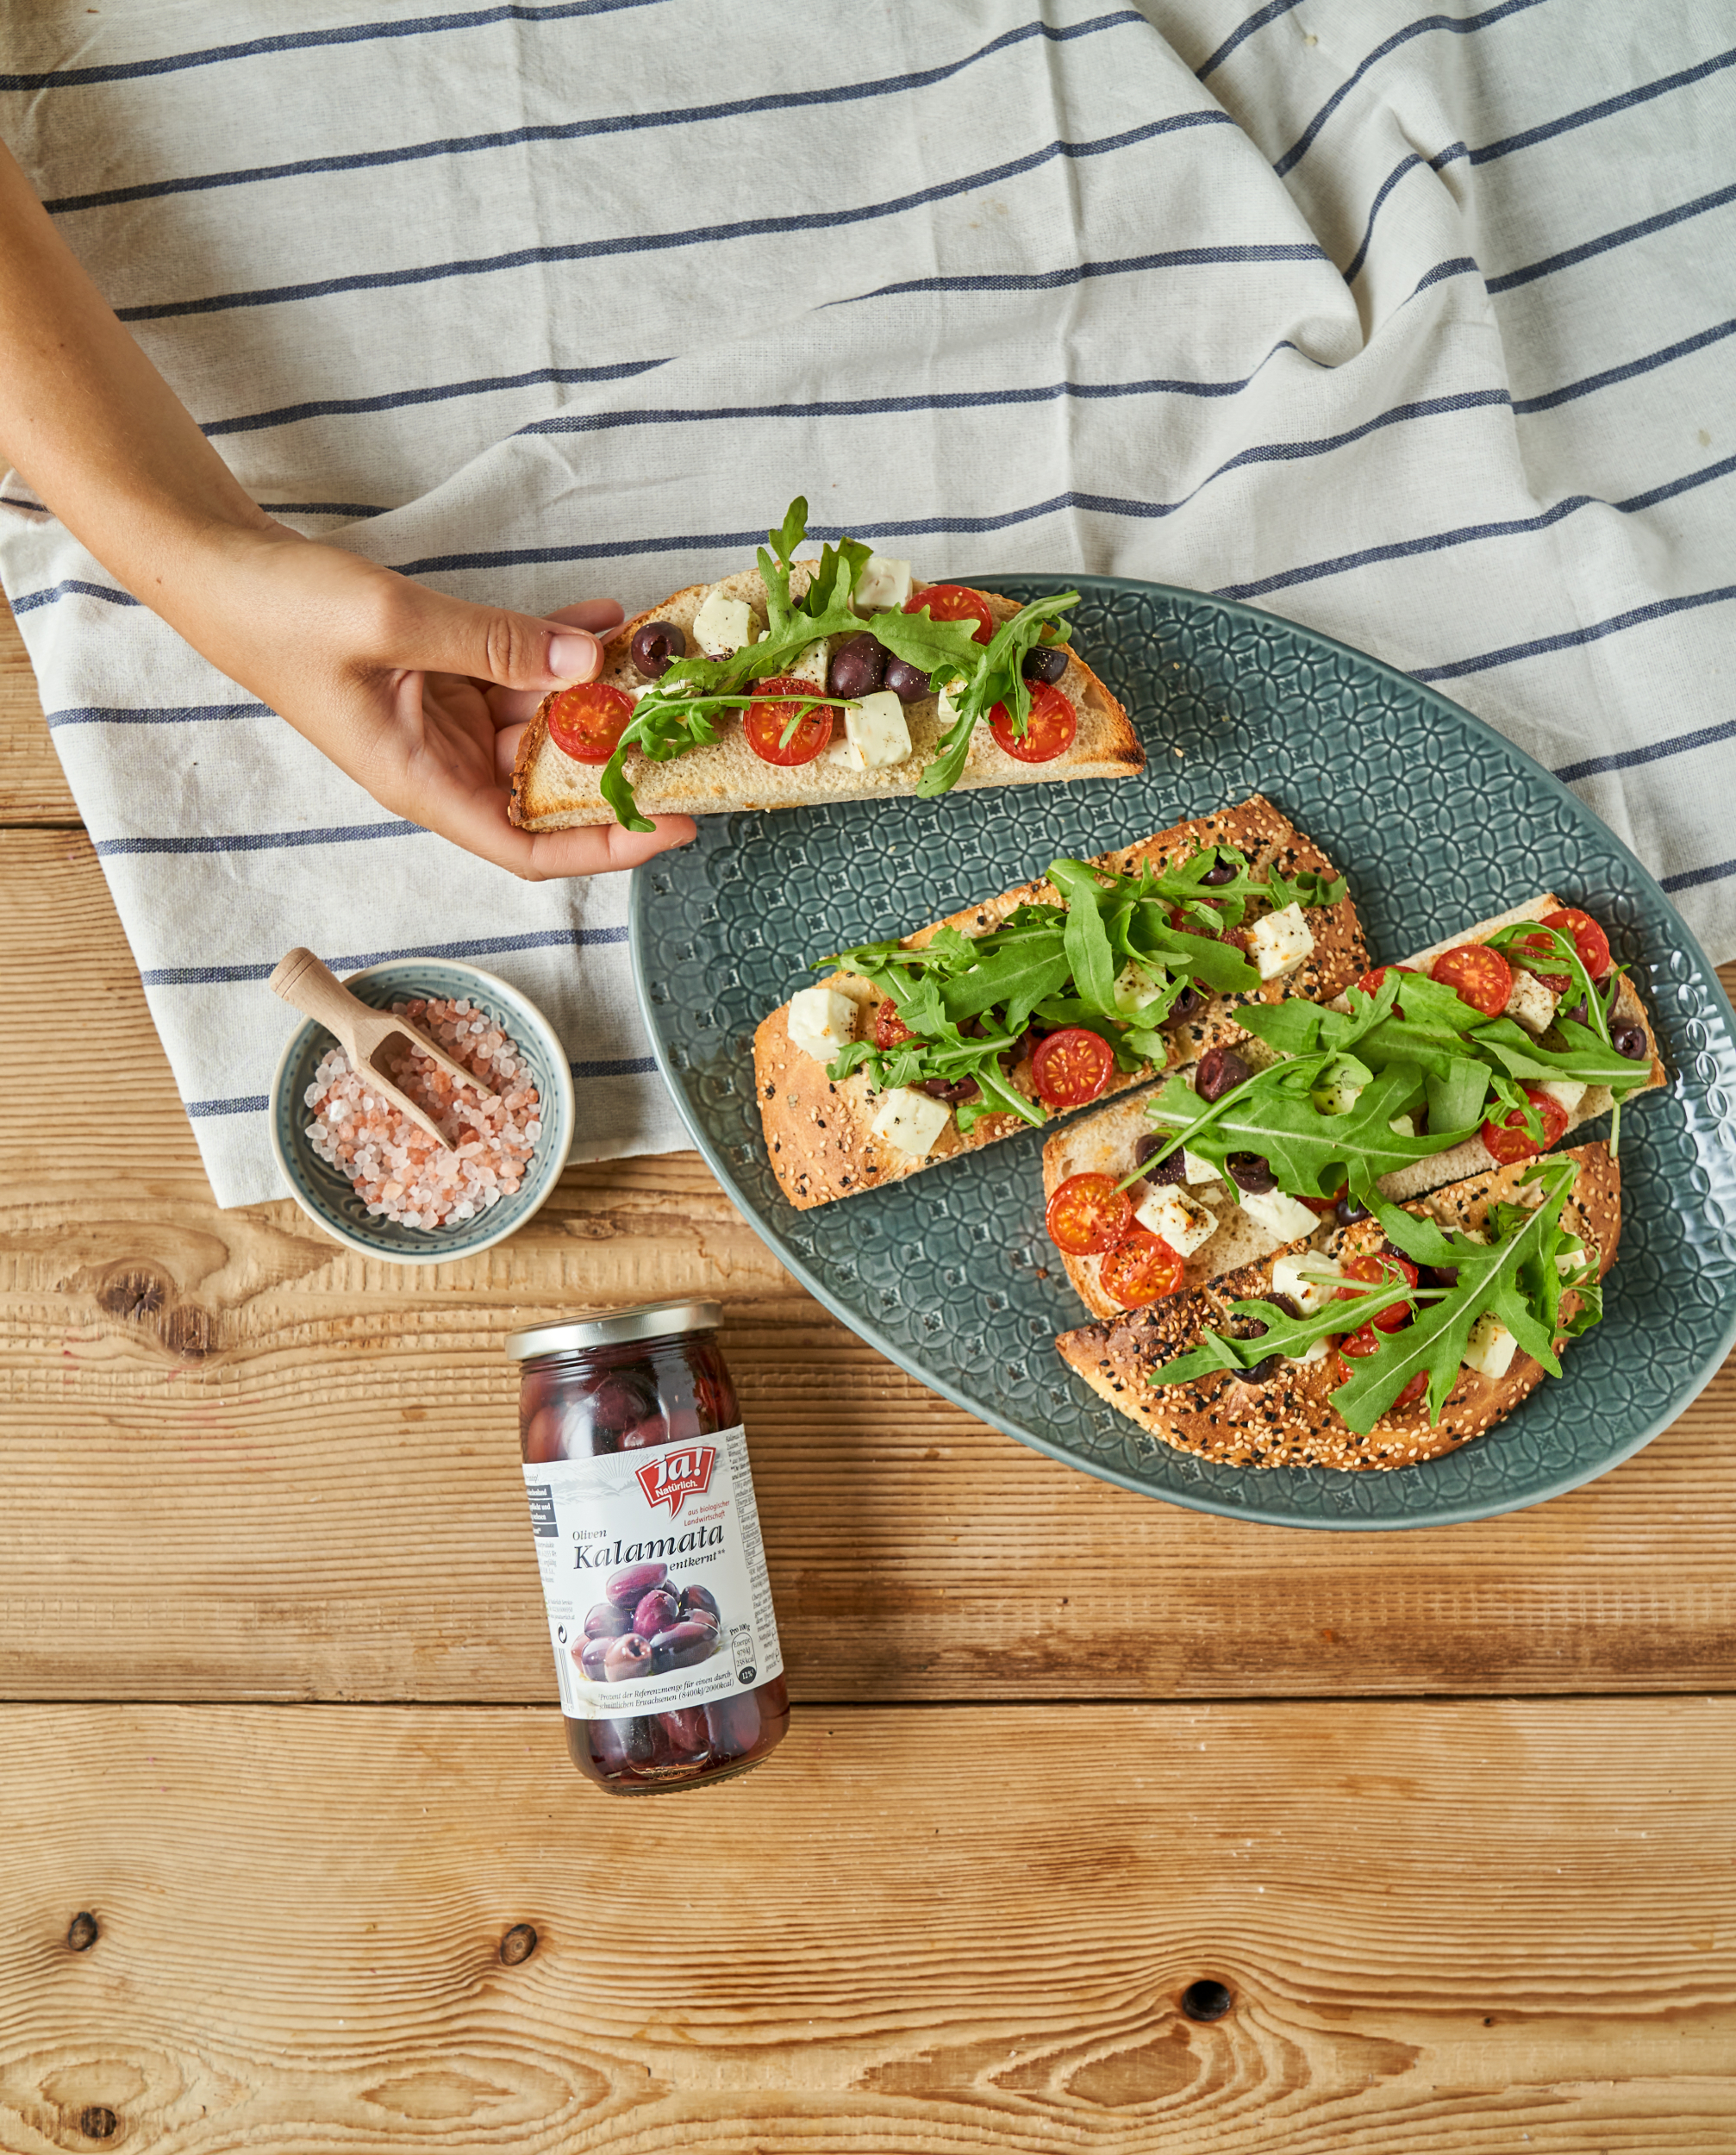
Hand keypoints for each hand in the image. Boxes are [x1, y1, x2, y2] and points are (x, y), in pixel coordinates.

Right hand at [174, 525, 695, 879]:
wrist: (223, 569)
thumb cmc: (285, 615)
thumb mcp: (395, 626)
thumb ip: (494, 644)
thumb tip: (584, 663)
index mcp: (424, 783)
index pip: (531, 847)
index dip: (607, 849)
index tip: (675, 827)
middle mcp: (443, 763)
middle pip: (551, 784)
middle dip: (620, 756)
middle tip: (688, 720)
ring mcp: (447, 719)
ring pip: (545, 721)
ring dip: (599, 691)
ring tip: (658, 657)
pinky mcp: (445, 674)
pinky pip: (521, 670)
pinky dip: (563, 645)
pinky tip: (605, 617)